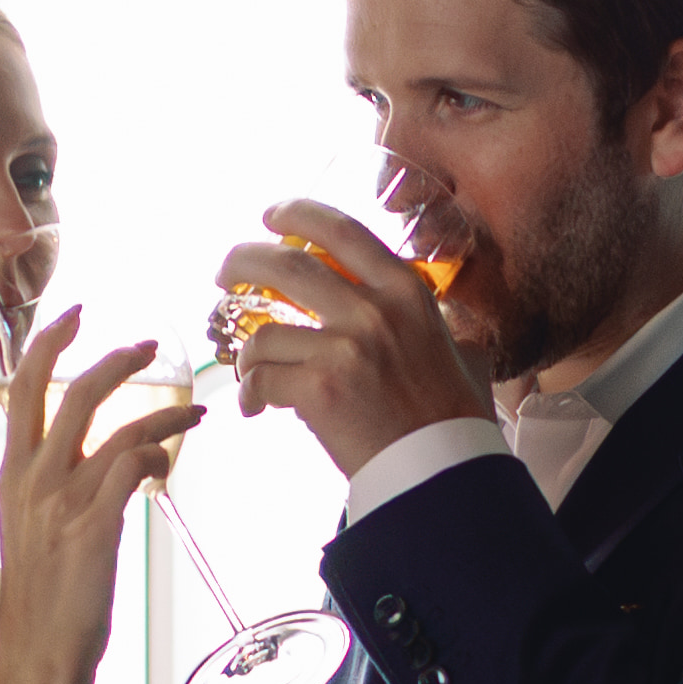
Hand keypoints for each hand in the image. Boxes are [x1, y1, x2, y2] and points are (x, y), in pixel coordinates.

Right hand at [0, 307, 196, 657]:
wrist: (40, 652)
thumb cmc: (42, 597)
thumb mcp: (26, 529)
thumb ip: (47, 488)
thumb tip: (89, 462)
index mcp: (10, 474)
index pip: (19, 386)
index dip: (47, 342)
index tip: (74, 314)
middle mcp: (31, 480)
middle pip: (73, 390)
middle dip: (115, 358)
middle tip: (149, 345)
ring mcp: (62, 502)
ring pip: (117, 425)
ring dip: (164, 412)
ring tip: (194, 410)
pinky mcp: (94, 526)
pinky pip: (133, 466)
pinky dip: (157, 454)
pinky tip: (167, 467)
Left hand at [212, 198, 496, 488]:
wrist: (445, 470)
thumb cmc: (452, 415)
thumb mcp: (457, 349)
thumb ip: (434, 324)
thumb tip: (434, 312)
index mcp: (406, 291)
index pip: (341, 230)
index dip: (298, 213)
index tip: (272, 216)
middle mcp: (374, 311)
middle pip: (286, 264)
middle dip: (242, 261)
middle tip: (225, 273)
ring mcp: (345, 349)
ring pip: (265, 332)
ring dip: (246, 349)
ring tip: (248, 365)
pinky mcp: (320, 391)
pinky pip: (262, 379)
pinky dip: (250, 392)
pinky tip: (255, 405)